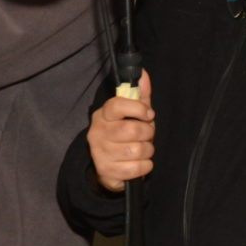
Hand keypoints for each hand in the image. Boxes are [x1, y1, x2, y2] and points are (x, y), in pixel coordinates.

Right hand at [88, 71, 153, 193]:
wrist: (110, 167)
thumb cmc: (124, 136)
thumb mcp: (132, 114)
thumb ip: (139, 95)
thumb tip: (143, 75)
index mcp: (103, 115)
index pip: (117, 105)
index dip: (138, 108)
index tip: (148, 114)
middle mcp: (97, 133)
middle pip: (132, 130)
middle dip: (148, 133)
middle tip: (146, 135)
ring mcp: (100, 153)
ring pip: (137, 150)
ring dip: (147, 150)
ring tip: (143, 149)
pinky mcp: (106, 171)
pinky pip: (136, 168)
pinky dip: (145, 166)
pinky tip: (140, 163)